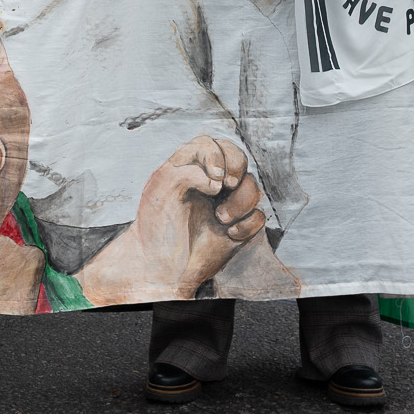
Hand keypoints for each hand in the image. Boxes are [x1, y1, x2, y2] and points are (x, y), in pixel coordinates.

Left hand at [75, 135, 265, 303]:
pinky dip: (247, 224)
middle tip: (227, 185)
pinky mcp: (239, 226)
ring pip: (252, 187)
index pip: (211, 144)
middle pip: (238, 157)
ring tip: (220, 218)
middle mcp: (210, 182)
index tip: (215, 175)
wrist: (161, 270)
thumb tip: (218, 181)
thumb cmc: (156, 227)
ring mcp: (226, 203)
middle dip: (237, 168)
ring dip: (240, 202)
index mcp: (189, 167)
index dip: (217, 154)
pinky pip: (258, 216)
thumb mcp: (160, 190)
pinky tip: (230, 234)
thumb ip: (187, 173)